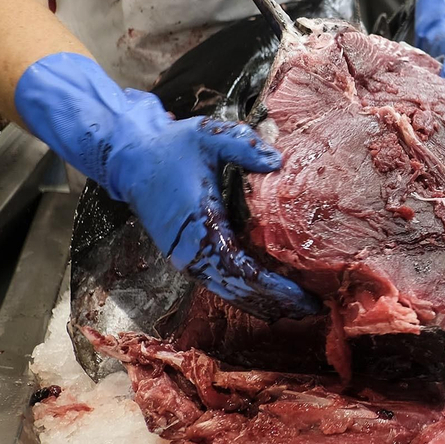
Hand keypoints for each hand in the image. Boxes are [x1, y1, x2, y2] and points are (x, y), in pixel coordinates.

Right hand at [13, 53, 317, 320]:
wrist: (132, 159)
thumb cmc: (173, 147)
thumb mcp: (206, 134)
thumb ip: (242, 144)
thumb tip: (277, 161)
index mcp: (199, 226)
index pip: (241, 270)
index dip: (273, 287)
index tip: (302, 295)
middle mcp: (190, 252)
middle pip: (237, 290)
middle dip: (275, 302)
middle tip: (312, 308)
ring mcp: (186, 258)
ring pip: (227, 292)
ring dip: (262, 302)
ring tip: (298, 309)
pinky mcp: (186, 257)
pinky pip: (219, 283)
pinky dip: (246, 293)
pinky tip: (270, 297)